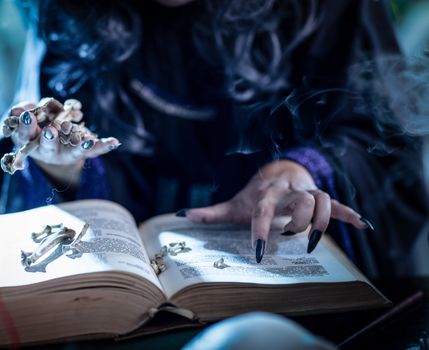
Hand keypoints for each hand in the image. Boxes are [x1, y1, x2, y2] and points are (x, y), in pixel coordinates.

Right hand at [8, 101, 119, 184]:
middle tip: (49, 132)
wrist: (52, 142)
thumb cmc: (35, 127)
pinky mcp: (83, 151)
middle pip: (49, 146)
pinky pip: (94, 150)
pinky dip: (104, 146)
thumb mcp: (25, 119)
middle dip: (49, 139)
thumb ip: (23, 112)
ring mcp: (67, 153)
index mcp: (31, 143)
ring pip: (75, 151)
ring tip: (88, 142)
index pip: (25, 135)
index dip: (26, 126)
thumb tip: (19, 109)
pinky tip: (114, 142)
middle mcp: (50, 151)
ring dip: (82, 146)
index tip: (27, 116)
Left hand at [183, 160, 369, 260]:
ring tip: (314, 239)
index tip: (261, 253)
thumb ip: (212, 211)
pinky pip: (339, 203)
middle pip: (298, 202)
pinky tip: (363, 226)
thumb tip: (183, 215)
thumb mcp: (235, 203)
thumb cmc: (256, 193)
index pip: (262, 211)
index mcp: (265, 193)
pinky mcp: (321, 197)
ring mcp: (307, 192)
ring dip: (322, 220)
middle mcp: (288, 190)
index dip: (261, 231)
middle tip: (289, 236)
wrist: (278, 170)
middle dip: (297, 221)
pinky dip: (350, 214)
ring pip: (322, 200)